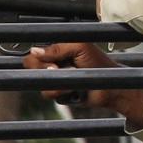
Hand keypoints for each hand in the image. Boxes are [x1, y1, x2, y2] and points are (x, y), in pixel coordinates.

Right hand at [22, 41, 142, 122]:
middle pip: (32, 70)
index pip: (33, 55)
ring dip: (57, 84)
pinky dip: (63, 92)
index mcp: (56, 52)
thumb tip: (34, 51)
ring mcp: (55, 81)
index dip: (37, 59)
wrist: (110, 86)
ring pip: (41, 85)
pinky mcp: (59, 94)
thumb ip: (57, 48)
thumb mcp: (79, 47)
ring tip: (71, 81)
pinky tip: (73, 90)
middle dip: (45, 71)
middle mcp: (52, 65)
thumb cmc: (98, 63)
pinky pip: (50, 95)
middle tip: (58, 70)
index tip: (51, 62)